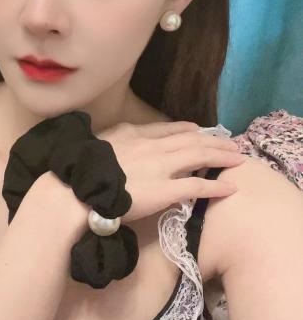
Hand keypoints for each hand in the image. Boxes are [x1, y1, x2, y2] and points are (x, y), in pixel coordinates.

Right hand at [94, 120, 246, 224]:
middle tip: (230, 143)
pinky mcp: (166, 190)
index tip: (198, 130)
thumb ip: (115, 139)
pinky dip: (216, 185)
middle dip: (213, 140)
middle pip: (190, 140)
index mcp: (134, 134)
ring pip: (199, 156)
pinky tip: (230, 187)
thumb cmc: (83, 169)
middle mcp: (153, 146)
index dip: (186, 129)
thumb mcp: (99, 142)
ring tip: (238, 158)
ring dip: (221, 156)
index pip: (167, 129)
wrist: (80, 188)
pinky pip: (197, 185)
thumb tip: (122, 140)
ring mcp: (162, 167)